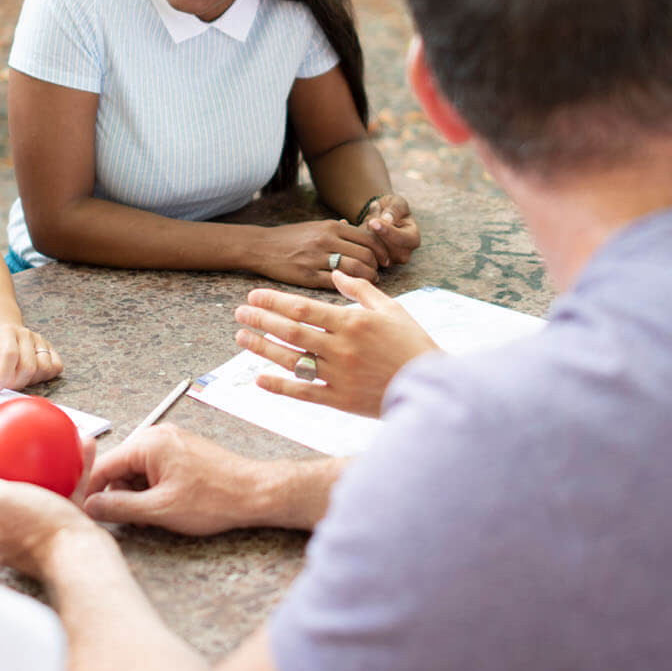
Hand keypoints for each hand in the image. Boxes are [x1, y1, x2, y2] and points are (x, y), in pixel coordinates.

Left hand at [0, 317, 62, 391]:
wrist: (0, 321)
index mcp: (6, 332)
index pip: (10, 355)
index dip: (3, 376)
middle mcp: (26, 335)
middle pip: (28, 367)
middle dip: (15, 383)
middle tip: (4, 385)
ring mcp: (40, 341)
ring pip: (44, 369)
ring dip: (30, 381)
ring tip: (16, 378)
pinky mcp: (49, 347)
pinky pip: (56, 367)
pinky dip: (46, 376)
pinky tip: (31, 375)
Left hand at [0, 435, 102, 577]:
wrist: (84, 559)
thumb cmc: (41, 531)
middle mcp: (7, 533)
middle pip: (6, 489)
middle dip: (15, 462)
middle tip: (20, 441)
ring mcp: (36, 533)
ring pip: (40, 489)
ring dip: (49, 462)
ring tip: (56, 438)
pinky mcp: (61, 530)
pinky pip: (64, 494)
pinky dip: (72, 473)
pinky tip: (81, 449)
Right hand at [81, 424, 275, 535]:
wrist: (256, 493)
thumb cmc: (215, 498)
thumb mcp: (160, 510)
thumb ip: (119, 508)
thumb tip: (90, 507)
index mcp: (149, 443)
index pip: (103, 465)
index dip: (91, 491)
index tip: (86, 511)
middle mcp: (158, 436)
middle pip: (120, 468)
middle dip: (122, 495)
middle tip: (137, 519)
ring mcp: (172, 442)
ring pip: (137, 472)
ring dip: (139, 495)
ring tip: (157, 516)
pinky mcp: (183, 452)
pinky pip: (155, 470)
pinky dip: (154, 490)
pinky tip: (168, 507)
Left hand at [234, 271, 437, 417]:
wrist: (432, 387)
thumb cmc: (412, 343)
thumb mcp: (391, 309)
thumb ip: (361, 289)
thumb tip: (338, 271)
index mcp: (352, 322)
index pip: (303, 308)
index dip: (274, 301)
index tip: (254, 295)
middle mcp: (341, 348)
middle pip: (291, 331)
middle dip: (261, 320)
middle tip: (239, 312)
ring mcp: (339, 375)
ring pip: (291, 360)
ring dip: (262, 347)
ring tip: (241, 338)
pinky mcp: (340, 399)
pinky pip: (304, 392)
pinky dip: (279, 386)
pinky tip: (259, 378)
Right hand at [249, 219, 386, 287]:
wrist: (261, 247)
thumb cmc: (290, 238)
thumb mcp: (314, 226)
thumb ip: (336, 229)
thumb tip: (354, 228)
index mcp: (331, 227)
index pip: (368, 238)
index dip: (381, 251)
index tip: (385, 260)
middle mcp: (327, 240)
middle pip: (366, 255)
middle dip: (377, 266)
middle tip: (378, 273)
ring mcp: (317, 258)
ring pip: (354, 270)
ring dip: (366, 278)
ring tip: (367, 282)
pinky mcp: (308, 276)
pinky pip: (336, 283)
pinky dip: (348, 287)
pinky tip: (350, 290)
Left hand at [359, 194, 419, 267]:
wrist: (381, 216)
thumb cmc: (392, 208)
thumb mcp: (396, 202)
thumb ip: (394, 209)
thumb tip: (387, 219)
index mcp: (412, 239)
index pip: (401, 239)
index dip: (387, 231)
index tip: (373, 221)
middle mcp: (403, 254)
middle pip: (385, 249)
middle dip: (373, 233)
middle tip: (371, 219)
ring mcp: (387, 261)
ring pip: (371, 253)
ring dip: (364, 236)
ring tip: (366, 221)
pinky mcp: (373, 262)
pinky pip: (361, 254)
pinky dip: (352, 240)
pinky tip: (345, 225)